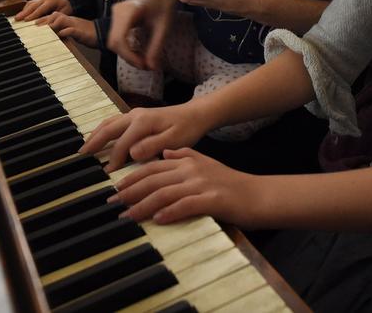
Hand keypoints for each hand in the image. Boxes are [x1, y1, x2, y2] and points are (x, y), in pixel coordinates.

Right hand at [15, 0, 70, 20]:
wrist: (67, 0)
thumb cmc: (66, 8)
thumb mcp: (65, 13)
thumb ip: (57, 19)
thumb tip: (50, 26)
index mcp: (51, 1)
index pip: (40, 8)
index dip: (33, 14)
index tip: (26, 20)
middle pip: (32, 5)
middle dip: (24, 12)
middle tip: (17, 19)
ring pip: (30, 4)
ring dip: (23, 11)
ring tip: (17, 18)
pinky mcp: (38, 1)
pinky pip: (30, 4)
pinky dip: (25, 10)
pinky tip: (21, 16)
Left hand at [37, 13, 97, 46]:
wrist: (100, 33)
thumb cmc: (84, 34)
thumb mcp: (70, 32)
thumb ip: (59, 31)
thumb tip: (48, 34)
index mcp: (66, 19)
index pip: (51, 16)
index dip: (41, 19)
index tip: (30, 23)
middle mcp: (69, 20)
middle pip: (54, 16)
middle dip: (42, 20)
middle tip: (32, 25)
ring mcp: (74, 24)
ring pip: (60, 20)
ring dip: (51, 25)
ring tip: (42, 29)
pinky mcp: (80, 31)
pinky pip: (70, 30)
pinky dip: (64, 32)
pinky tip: (59, 35)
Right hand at [80, 102, 210, 170]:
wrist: (195, 115)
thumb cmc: (187, 129)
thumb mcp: (174, 140)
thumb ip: (153, 146)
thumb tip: (132, 153)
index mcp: (142, 122)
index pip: (122, 144)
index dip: (114, 160)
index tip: (108, 174)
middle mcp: (134, 115)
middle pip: (108, 129)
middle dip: (94, 142)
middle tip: (80, 155)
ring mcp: (134, 114)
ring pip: (109, 123)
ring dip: (95, 135)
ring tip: (85, 148)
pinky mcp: (136, 116)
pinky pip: (114, 122)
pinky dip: (103, 130)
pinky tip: (99, 138)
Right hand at [107, 0, 177, 70]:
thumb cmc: (165, 6)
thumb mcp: (163, 29)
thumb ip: (156, 48)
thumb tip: (151, 68)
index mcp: (128, 11)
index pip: (120, 39)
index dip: (129, 56)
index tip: (143, 65)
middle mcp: (117, 11)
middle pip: (114, 42)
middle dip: (127, 57)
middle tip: (144, 65)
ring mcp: (115, 13)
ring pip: (113, 41)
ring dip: (126, 53)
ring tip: (142, 60)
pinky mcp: (117, 17)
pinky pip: (116, 36)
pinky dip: (125, 47)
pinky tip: (137, 52)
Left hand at [112, 148, 260, 226]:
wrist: (258, 195)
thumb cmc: (232, 184)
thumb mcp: (206, 164)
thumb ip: (185, 156)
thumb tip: (165, 152)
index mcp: (187, 160)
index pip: (153, 167)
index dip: (132, 177)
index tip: (115, 189)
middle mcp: (191, 169)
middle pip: (154, 179)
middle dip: (130, 191)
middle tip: (112, 204)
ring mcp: (202, 184)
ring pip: (165, 193)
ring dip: (143, 205)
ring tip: (128, 216)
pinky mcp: (213, 200)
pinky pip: (186, 205)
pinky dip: (170, 212)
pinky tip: (157, 220)